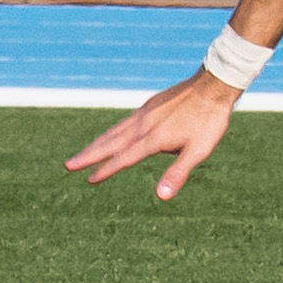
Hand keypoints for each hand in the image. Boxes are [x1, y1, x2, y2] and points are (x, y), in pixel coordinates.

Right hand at [66, 72, 239, 199]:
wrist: (214, 85)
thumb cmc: (209, 121)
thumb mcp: (198, 151)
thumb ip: (178, 173)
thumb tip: (161, 197)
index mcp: (153, 139)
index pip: (124, 158)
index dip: (106, 170)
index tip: (89, 179)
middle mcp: (143, 125)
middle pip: (111, 143)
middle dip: (89, 155)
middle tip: (68, 165)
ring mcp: (145, 113)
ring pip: (115, 131)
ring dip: (98, 143)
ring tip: (83, 152)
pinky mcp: (151, 105)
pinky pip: (125, 121)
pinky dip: (112, 131)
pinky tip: (113, 133)